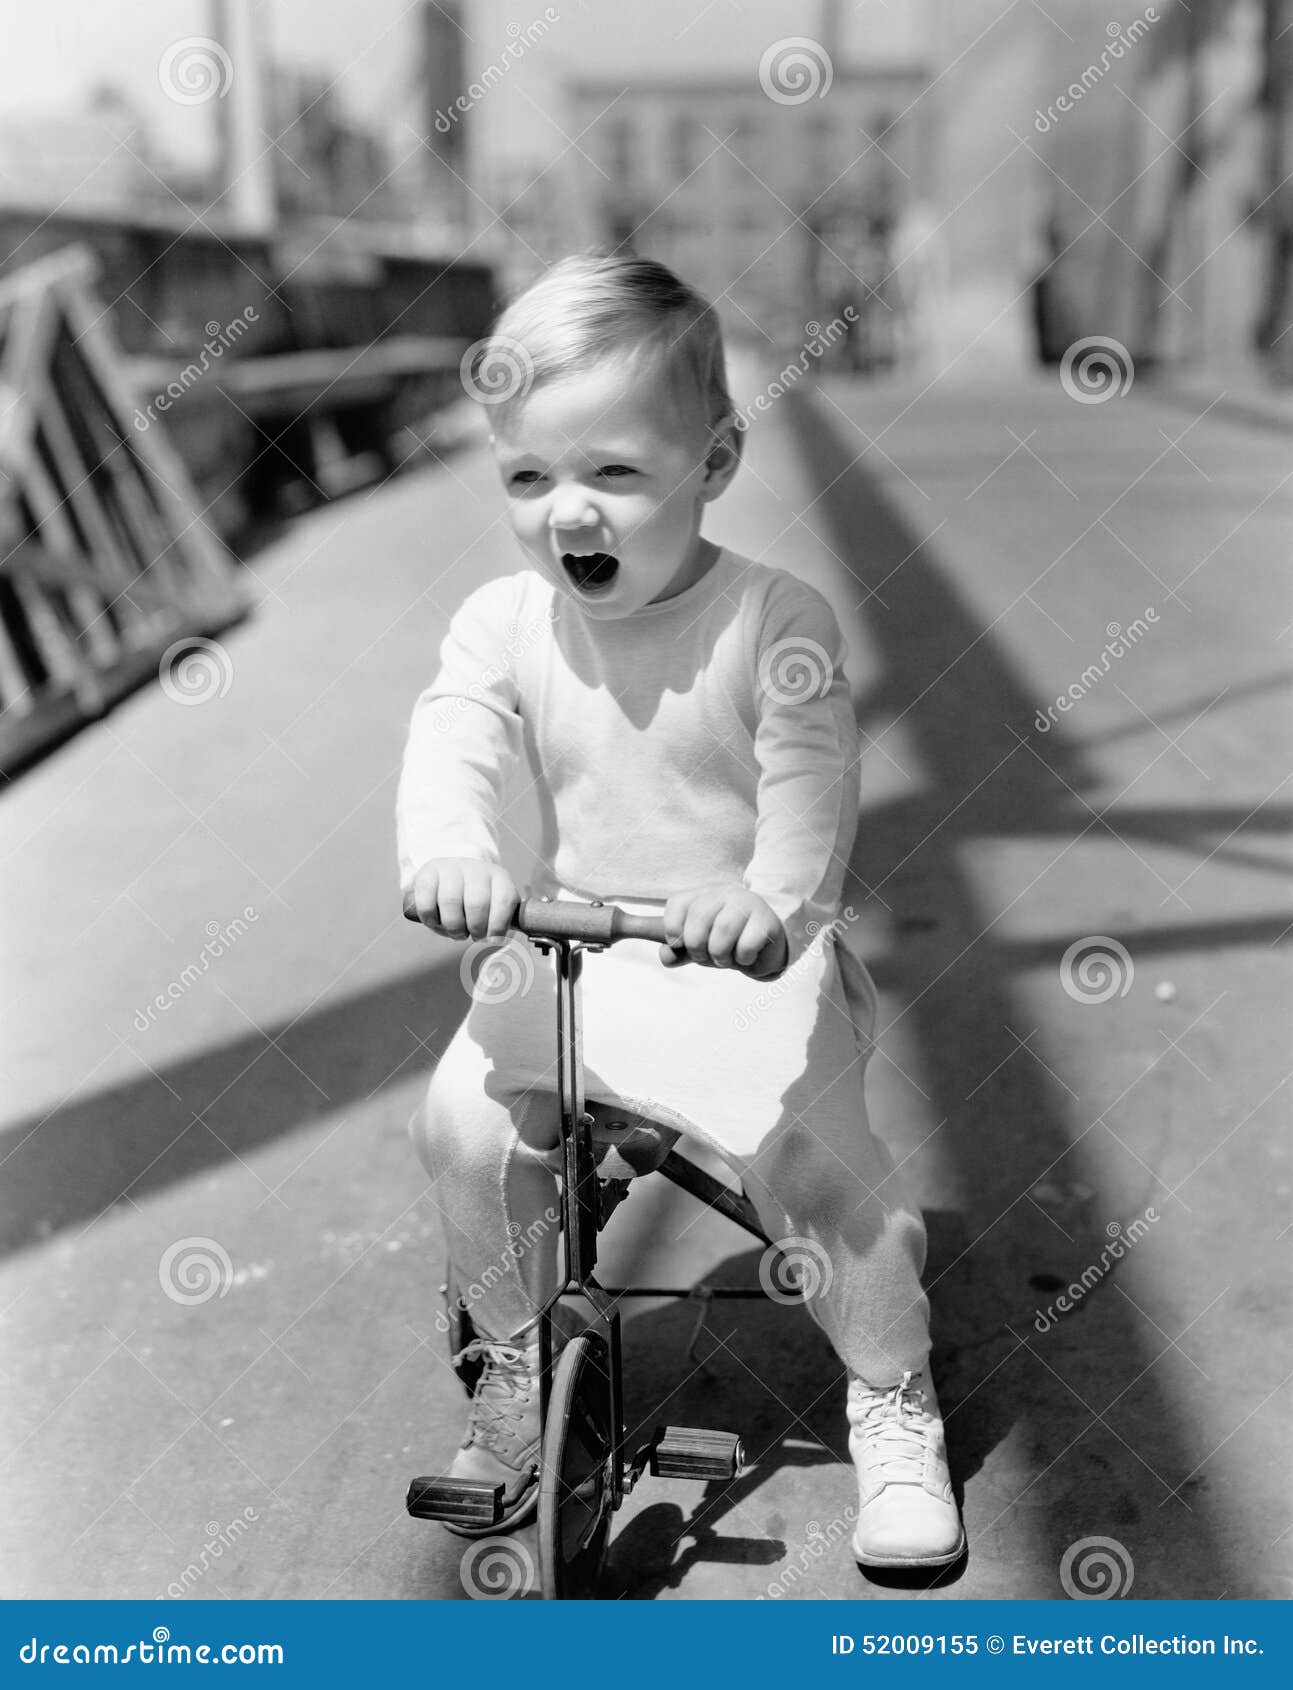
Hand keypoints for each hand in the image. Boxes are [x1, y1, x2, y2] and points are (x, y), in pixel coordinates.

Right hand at [403, 858, 518, 940]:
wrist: (445, 882)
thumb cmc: (473, 903)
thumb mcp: (495, 910)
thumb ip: (505, 924)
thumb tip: (511, 938)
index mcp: (499, 878)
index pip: (504, 900)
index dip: (498, 926)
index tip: (492, 940)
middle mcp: (476, 869)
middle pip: (477, 903)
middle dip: (475, 928)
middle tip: (473, 935)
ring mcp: (450, 868)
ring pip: (450, 902)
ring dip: (453, 927)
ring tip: (456, 930)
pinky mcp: (427, 873)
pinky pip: (427, 903)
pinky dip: (431, 920)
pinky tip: (436, 921)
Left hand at [659, 884, 787, 979]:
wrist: (768, 939)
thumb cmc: (726, 939)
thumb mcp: (697, 944)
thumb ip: (677, 950)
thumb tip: (666, 955)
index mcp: (701, 895)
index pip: (676, 906)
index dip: (673, 931)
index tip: (680, 943)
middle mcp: (722, 894)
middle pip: (696, 925)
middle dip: (698, 951)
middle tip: (708, 955)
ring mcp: (746, 904)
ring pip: (721, 937)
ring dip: (721, 958)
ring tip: (728, 957)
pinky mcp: (766, 922)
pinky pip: (745, 948)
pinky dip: (743, 960)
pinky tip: (748, 955)